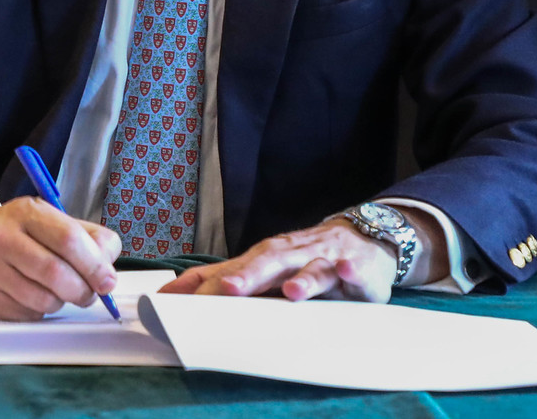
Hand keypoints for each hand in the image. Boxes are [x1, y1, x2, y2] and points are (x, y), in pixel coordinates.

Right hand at [0, 193, 121, 320]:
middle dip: (83, 291)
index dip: (95, 265)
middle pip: (57, 274)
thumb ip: (87, 237)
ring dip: (61, 302)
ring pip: (43, 300)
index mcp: (25, 212)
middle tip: (88, 293)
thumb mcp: (48, 219)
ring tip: (56, 290)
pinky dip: (39, 310)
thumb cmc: (15, 231)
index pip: (68, 239)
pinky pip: (26, 314)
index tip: (107, 281)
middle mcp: (1, 236)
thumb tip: (108, 268)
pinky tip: (31, 294)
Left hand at [162, 209, 443, 303]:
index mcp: (261, 258)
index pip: (226, 270)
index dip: (202, 283)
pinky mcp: (351, 267)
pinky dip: (348, 271)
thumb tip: (180, 293)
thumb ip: (229, 279)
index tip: (174, 299)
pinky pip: (350, 269)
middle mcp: (287, 255)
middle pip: (264, 264)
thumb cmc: (304, 258)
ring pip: (309, 267)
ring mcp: (320, 259)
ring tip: (292, 290)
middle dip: (247, 277)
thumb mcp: (266, 269)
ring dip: (302, 279)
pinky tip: (346, 273)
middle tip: (229, 290)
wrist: (362, 237)